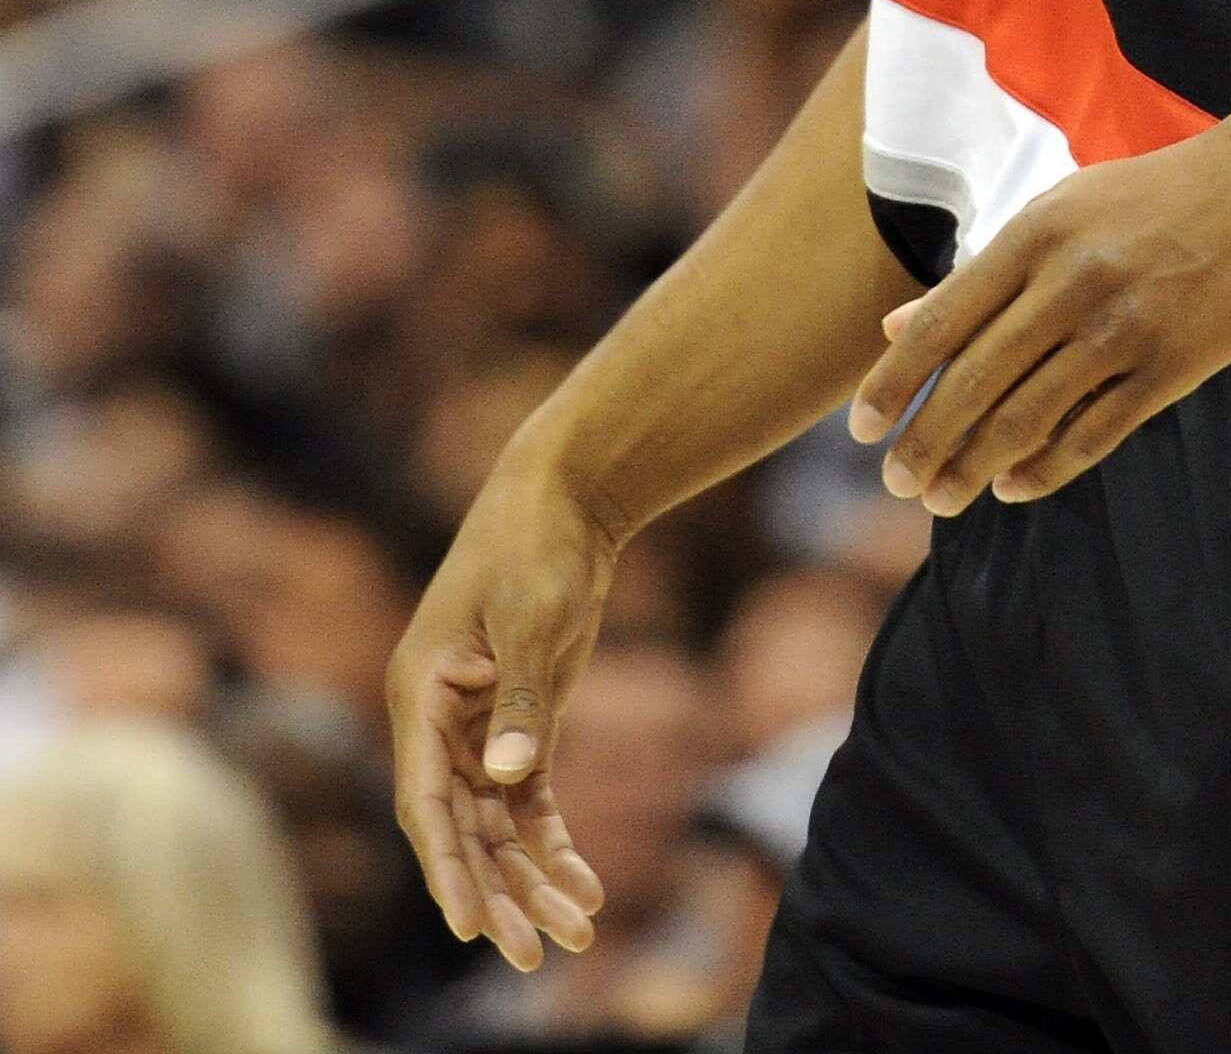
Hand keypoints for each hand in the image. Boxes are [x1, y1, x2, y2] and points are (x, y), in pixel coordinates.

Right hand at [387, 443, 618, 969]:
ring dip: (529, 880)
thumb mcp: (531, 618)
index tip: (471, 924)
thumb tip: (506, 777)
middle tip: (528, 959)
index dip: (446, 866)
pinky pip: (529, 801)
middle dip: (494, 894)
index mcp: (421, 694)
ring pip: (495, 826)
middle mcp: (439, 722)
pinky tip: (583, 888)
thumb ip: (518, 698)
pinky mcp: (519, 723)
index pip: (425, 800)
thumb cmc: (536, 545)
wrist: (567, 496)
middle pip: (460, 829)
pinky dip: (551, 844)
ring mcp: (478, 726)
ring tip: (573, 937)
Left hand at [846, 131, 1230, 515]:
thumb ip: (979, 275)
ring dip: (974, 467)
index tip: (860, 430)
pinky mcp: (1172, 365)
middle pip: (975, 380)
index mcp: (1034, 235)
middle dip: (925, 441)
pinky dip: (1046, 469)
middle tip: (895, 483)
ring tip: (941, 499)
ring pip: (1028, 416)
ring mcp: (1124, 326)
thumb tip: (896, 325)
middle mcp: (1072, 280)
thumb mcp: (1055, 214)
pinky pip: (1095, 433)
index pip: (941, 321)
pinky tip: (1013, 488)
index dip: (893, 382)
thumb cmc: (1143, 200)